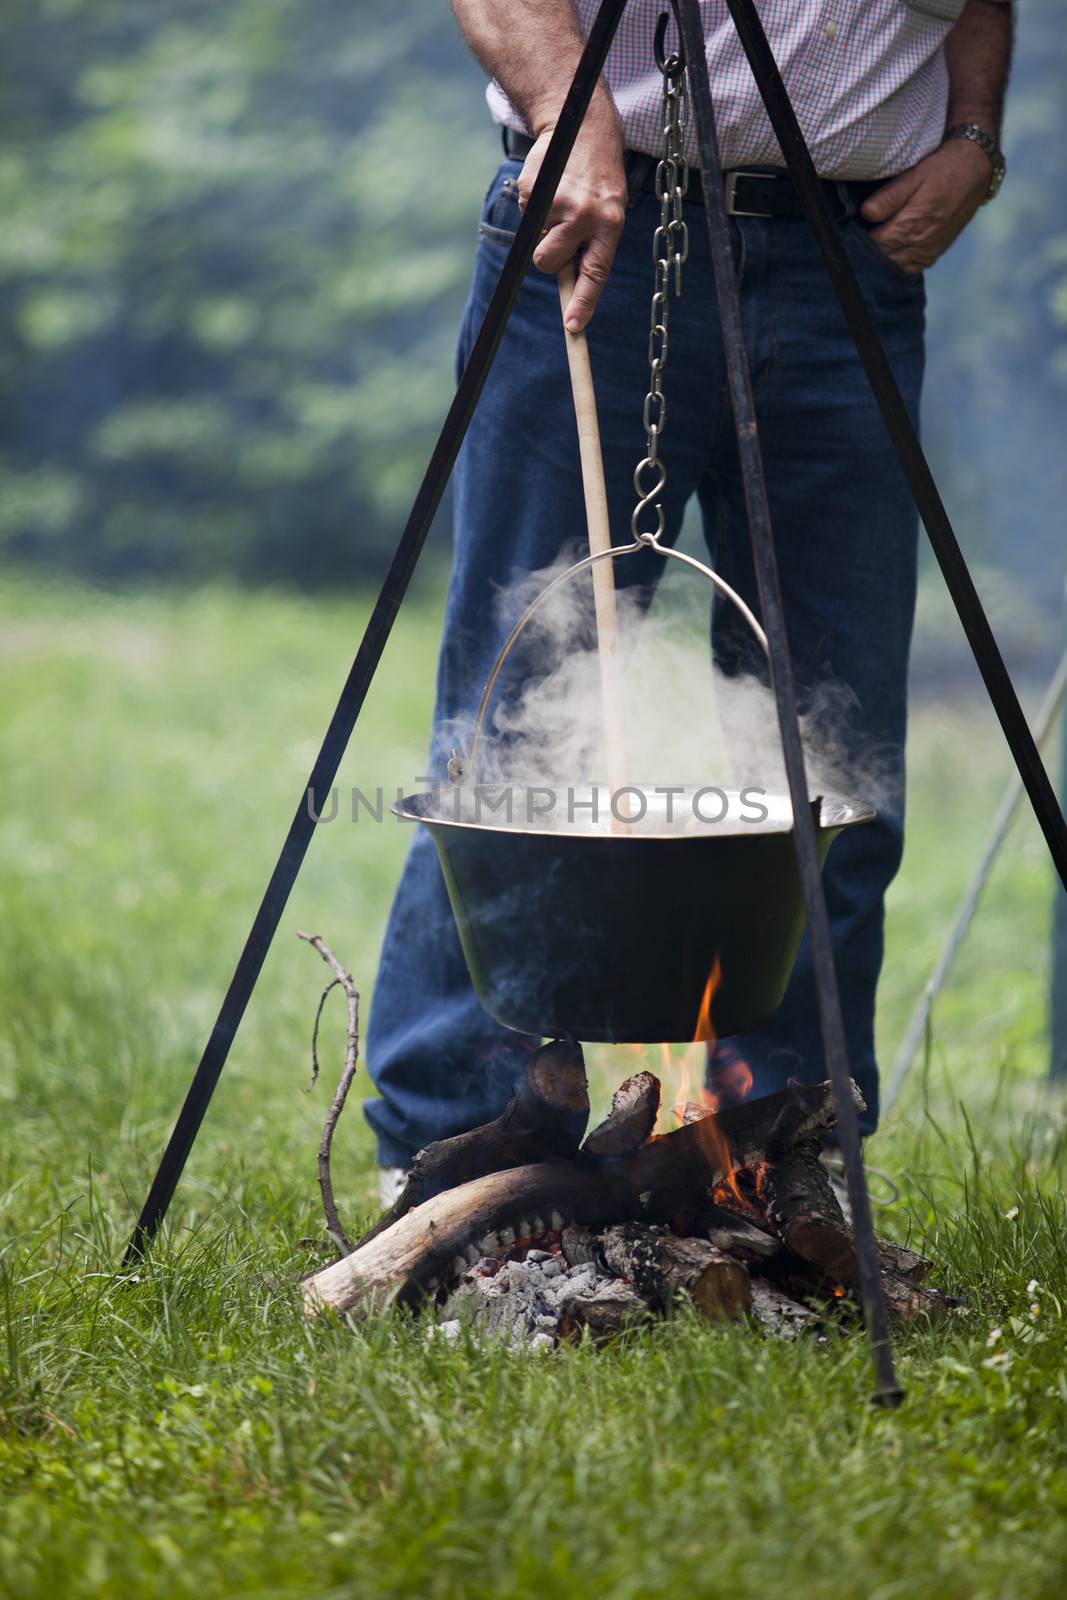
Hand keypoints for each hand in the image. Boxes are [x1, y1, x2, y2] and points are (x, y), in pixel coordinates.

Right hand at [517, 110, 626, 330]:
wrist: (582, 127)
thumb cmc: (598, 181)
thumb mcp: (608, 212)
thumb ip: (591, 246)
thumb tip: (568, 285)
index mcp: (610, 225)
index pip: (595, 274)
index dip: (582, 302)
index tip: (572, 327)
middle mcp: (586, 216)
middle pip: (550, 263)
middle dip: (549, 255)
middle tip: (561, 232)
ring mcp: (558, 203)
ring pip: (536, 243)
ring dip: (542, 231)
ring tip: (560, 203)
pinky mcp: (535, 190)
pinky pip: (526, 216)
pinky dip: (534, 206)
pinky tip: (551, 185)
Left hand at [860, 139, 991, 275]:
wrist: (974, 171)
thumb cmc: (942, 170)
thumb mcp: (913, 176)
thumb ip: (888, 197)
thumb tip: (866, 213)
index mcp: (912, 226)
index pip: (874, 246)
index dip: (857, 243)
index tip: (845, 236)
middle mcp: (921, 245)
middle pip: (882, 261)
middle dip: (866, 255)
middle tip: (852, 244)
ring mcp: (928, 253)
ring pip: (894, 268)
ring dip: (880, 262)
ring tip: (868, 249)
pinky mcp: (933, 254)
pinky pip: (908, 269)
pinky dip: (895, 264)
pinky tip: (887, 254)